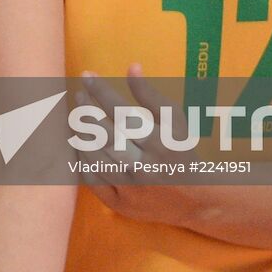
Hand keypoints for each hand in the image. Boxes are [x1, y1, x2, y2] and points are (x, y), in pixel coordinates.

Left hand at [76, 65, 198, 226]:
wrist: (195, 200)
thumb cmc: (181, 152)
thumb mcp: (175, 121)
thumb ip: (151, 94)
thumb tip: (131, 66)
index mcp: (161, 144)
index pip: (123, 113)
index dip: (101, 92)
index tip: (87, 75)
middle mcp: (144, 167)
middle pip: (106, 135)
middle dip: (87, 110)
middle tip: (80, 95)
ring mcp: (130, 189)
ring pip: (95, 157)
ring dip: (80, 132)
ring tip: (76, 115)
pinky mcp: (120, 204)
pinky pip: (91, 178)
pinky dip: (81, 158)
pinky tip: (79, 141)